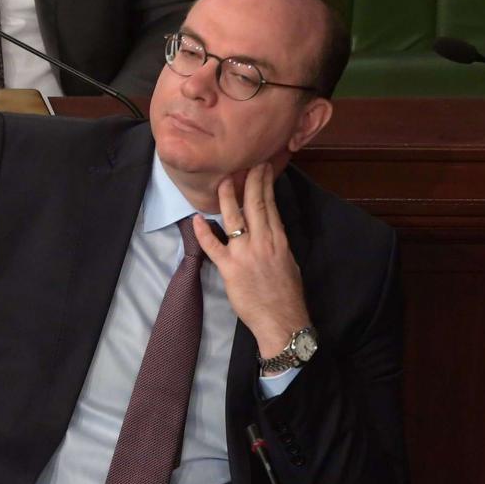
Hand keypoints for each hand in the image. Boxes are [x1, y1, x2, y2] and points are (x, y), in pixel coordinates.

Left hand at [191, 162, 312, 356]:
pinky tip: (196, 219)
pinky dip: (203, 232)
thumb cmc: (287, 295)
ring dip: (226, 198)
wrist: (282, 320)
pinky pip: (213, 246)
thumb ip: (277, 244)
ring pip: (234, 219)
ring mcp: (245, 254)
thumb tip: (269, 230)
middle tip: (246, 163)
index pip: (271, 206)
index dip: (265, 185)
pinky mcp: (229, 268)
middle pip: (255, 205)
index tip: (262, 169)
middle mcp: (263, 242)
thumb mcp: (288, 262)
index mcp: (279, 240)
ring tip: (222, 182)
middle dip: (250, 181)